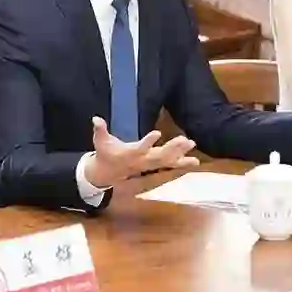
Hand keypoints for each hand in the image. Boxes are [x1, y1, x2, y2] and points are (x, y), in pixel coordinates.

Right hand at [83, 117, 199, 187]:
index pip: (140, 148)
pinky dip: (182, 162)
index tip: (158, 133)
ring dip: (181, 154)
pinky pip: (169, 165)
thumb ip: (100, 130)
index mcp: (129, 154)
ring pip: (167, 161)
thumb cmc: (105, 153)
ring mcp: (149, 164)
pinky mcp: (154, 165)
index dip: (148, 141)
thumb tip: (96, 118)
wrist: (107, 173)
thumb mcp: (100, 141)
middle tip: (184, 140)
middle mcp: (142, 161)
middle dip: (172, 149)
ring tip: (192, 144)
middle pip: (159, 156)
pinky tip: (195, 160)